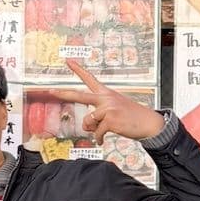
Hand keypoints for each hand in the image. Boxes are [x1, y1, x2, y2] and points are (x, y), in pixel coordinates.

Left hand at [43, 60, 164, 142]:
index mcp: (107, 93)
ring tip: (103, 130)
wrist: (149, 123)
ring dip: (93, 129)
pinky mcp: (110, 120)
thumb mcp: (115, 110)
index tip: (68, 61)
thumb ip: (98, 115)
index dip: (78, 69)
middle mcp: (106, 98)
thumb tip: (87, 126)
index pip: (90, 79)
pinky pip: (96, 132)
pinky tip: (103, 140)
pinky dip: (99, 138)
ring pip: (87, 121)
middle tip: (50, 91)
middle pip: (80, 95)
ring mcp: (108, 109)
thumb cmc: (133, 117)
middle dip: (63, 93)